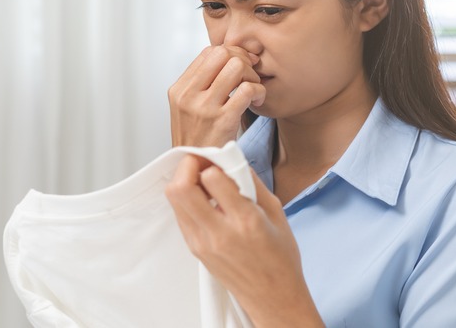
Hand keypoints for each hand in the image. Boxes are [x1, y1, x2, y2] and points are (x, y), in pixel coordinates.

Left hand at [165, 156, 324, 327]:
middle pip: (181, 188)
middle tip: (202, 163)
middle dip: (188, 166)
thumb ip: (251, 182)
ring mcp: (202, 243)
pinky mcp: (195, 249)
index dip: (213, 161)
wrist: (272, 296)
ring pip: (175, 200)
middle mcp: (220, 232)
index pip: (212, 178)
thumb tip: (232, 158)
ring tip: (202, 180)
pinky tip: (203, 200)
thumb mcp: (276, 212)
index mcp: (245, 221)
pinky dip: (187, 199)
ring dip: (185, 181)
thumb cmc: (280, 257)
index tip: (220, 159)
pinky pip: (180, 214)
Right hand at [168, 45, 265, 146]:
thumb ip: (201, 84)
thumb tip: (228, 56)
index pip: (208, 52)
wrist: (196, 170)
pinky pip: (247, 89)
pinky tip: (257, 101)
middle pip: (222, 52)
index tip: (241, 66)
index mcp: (179, 90)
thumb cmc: (198, 139)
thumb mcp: (187, 108)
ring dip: (251, 75)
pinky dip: (258, 91)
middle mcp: (188, 96)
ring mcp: (204, 108)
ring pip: (236, 66)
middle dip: (242, 60)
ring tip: (252, 89)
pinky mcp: (222, 120)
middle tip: (249, 76)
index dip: (231, 53)